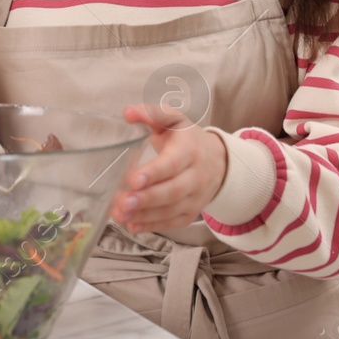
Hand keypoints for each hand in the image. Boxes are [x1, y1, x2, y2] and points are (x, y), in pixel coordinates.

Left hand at [111, 105, 229, 233]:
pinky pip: (172, 223)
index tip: (132, 179)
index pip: (172, 164)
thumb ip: (152, 113)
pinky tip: (132, 224)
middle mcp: (195, 177)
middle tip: (123, 203)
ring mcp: (194, 198)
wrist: (219, 162)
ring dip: (144, 215)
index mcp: (189, 151)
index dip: (153, 173)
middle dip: (146, 199)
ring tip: (119, 214)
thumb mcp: (174, 120)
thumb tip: (128, 112)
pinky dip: (151, 226)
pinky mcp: (190, 213)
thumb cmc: (188, 139)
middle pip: (171, 192)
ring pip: (170, 210)